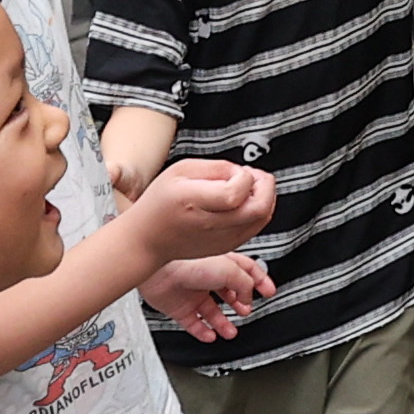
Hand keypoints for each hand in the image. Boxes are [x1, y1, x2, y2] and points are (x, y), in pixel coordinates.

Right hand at [123, 154, 277, 264]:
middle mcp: (210, 224)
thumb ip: (216, 167)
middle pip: (259, 209)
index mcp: (194, 201)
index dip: (244, 176)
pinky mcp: (227, 246)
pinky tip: (243, 201)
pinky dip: (259, 210)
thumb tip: (243, 173)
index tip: (235, 171)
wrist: (147, 240)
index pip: (235, 193)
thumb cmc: (160, 203)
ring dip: (265, 197)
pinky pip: (256, 227)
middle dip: (266, 185)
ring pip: (262, 218)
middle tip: (253, 175)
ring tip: (247, 187)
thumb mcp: (180, 170)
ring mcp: (221, 239)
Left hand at [140, 252, 274, 342]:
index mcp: (222, 261)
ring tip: (231, 332)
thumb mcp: (230, 270)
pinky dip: (203, 332)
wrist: (160, 273)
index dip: (260, 281)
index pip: (246, 270)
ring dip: (223, 323)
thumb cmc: (190, 262)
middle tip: (247, 310)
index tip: (268, 291)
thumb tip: (249, 298)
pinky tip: (210, 336)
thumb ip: (245, 285)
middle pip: (229, 292)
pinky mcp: (178, 307)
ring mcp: (192, 292)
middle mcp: (207, 276)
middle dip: (240, 303)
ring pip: (212, 311)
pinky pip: (193, 324)